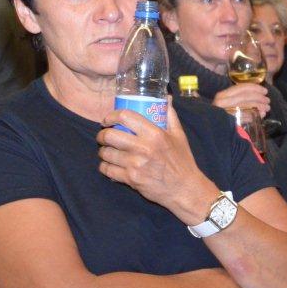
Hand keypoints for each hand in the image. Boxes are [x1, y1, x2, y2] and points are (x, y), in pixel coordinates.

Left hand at [97, 99, 218, 223]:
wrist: (184, 189)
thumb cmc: (182, 161)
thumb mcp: (179, 135)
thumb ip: (170, 116)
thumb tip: (165, 98)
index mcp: (155, 134)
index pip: (125, 117)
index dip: (111, 116)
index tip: (108, 120)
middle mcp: (144, 148)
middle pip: (110, 135)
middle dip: (102, 135)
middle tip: (104, 136)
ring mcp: (136, 164)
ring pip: (106, 153)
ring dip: (103, 151)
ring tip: (107, 151)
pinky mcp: (131, 179)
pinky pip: (107, 170)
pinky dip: (105, 167)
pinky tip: (109, 165)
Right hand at [212, 83, 270, 117]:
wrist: (211, 129)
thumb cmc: (222, 115)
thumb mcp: (229, 105)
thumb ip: (241, 100)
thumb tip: (260, 98)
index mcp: (222, 95)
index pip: (241, 87)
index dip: (255, 88)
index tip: (265, 91)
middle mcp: (222, 101)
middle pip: (245, 96)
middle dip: (259, 98)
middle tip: (268, 101)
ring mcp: (223, 111)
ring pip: (245, 106)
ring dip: (258, 107)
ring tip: (267, 109)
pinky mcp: (227, 121)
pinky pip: (242, 117)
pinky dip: (252, 116)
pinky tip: (259, 116)